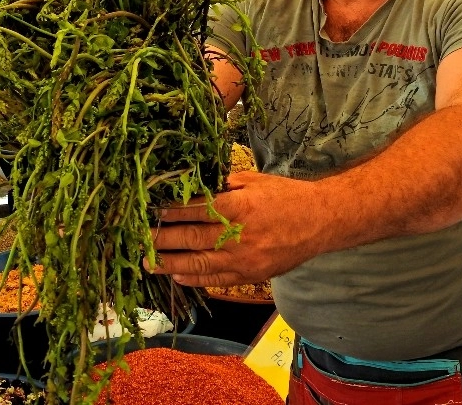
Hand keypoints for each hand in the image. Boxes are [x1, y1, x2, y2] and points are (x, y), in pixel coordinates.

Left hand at [147, 170, 322, 286]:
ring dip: (170, 264)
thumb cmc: (286, 196)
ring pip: (200, 264)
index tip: (150, 211)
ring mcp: (245, 259)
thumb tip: (193, 187)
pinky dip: (196, 278)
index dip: (170, 212)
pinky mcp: (252, 275)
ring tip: (148, 263)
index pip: (195, 210)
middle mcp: (239, 235)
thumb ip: (223, 185)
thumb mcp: (254, 180)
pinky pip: (218, 280)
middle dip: (162, 239)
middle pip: (191, 239)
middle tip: (139, 239)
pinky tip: (178, 275)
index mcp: (239, 206)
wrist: (322, 221)